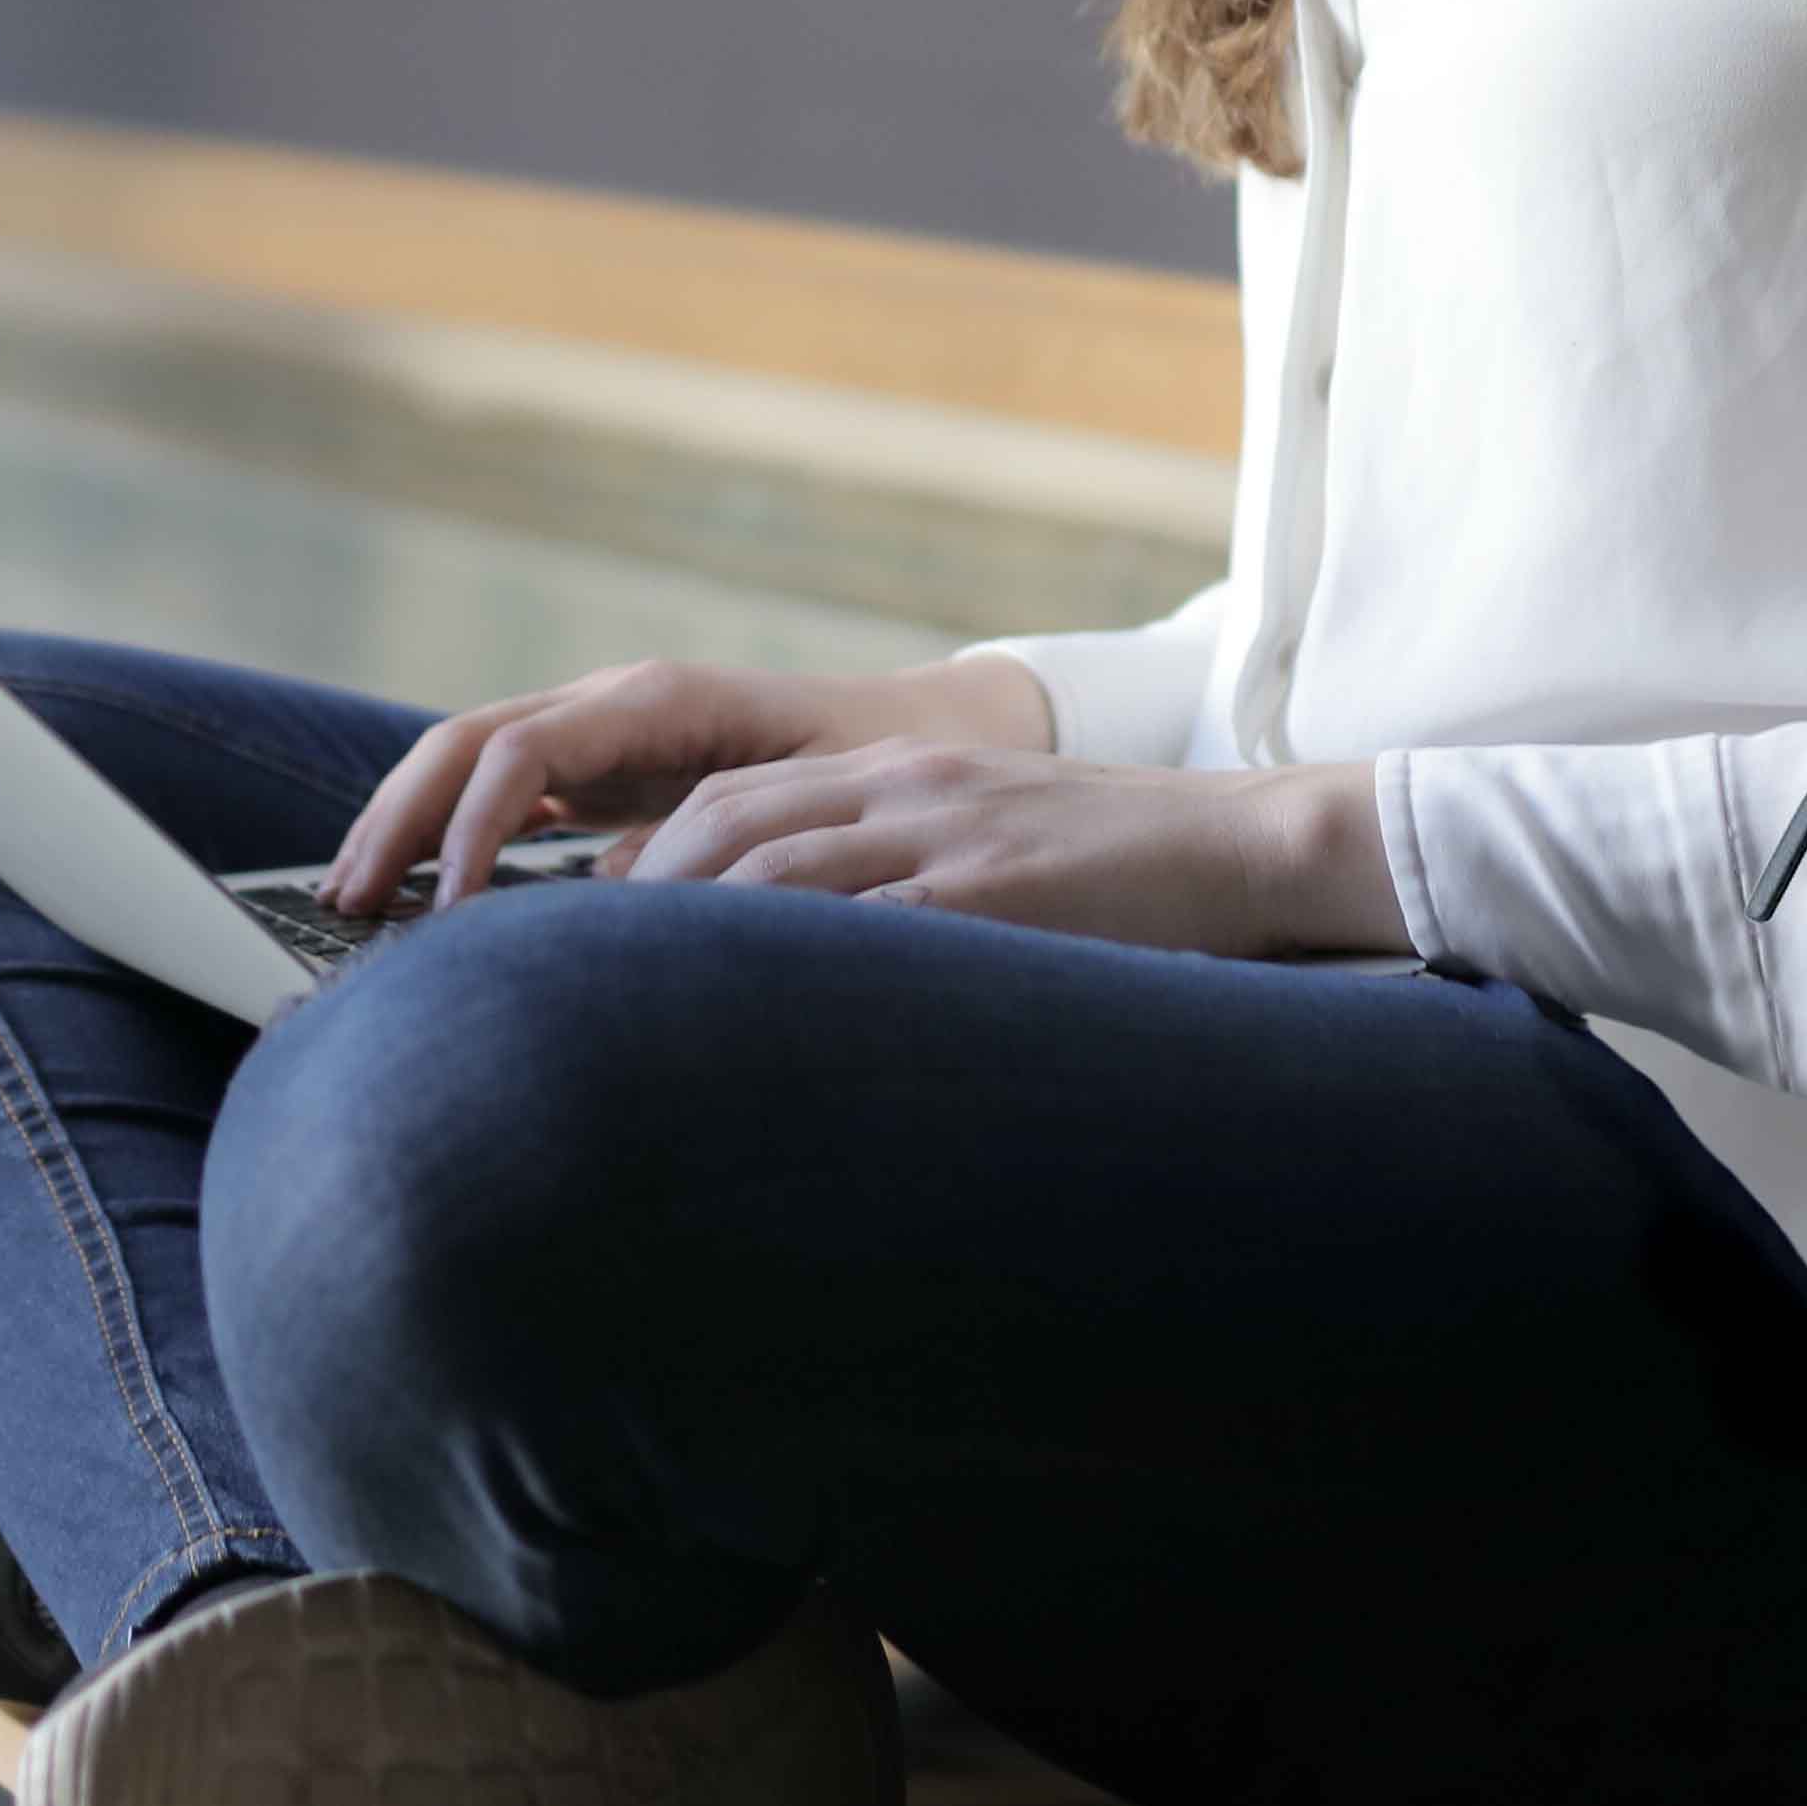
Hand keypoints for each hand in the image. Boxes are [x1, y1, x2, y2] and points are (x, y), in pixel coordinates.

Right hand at [326, 650, 1058, 915]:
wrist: (929, 735)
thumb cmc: (883, 765)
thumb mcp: (809, 804)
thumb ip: (721, 846)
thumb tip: (622, 910)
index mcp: (659, 700)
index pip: (524, 746)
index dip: (470, 825)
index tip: (442, 910)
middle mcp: (617, 706)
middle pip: (468, 743)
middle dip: (398, 818)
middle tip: (340, 904)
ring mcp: (604, 733)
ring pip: (471, 762)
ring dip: (405, 825)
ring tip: (348, 903)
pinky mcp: (606, 770)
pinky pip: (505, 791)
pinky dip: (450, 836)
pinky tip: (416, 901)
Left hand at [593, 740, 1405, 962]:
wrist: (1248, 842)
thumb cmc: (1124, 873)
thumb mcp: (992, 847)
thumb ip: (900, 881)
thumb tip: (804, 971)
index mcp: (897, 772)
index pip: (731, 803)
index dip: (641, 867)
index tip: (572, 936)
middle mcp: (906, 786)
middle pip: (725, 826)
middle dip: (632, 902)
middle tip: (558, 982)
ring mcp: (948, 835)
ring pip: (775, 873)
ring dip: (685, 942)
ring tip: (617, 1018)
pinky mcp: (997, 893)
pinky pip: (869, 931)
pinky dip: (793, 976)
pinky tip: (742, 1033)